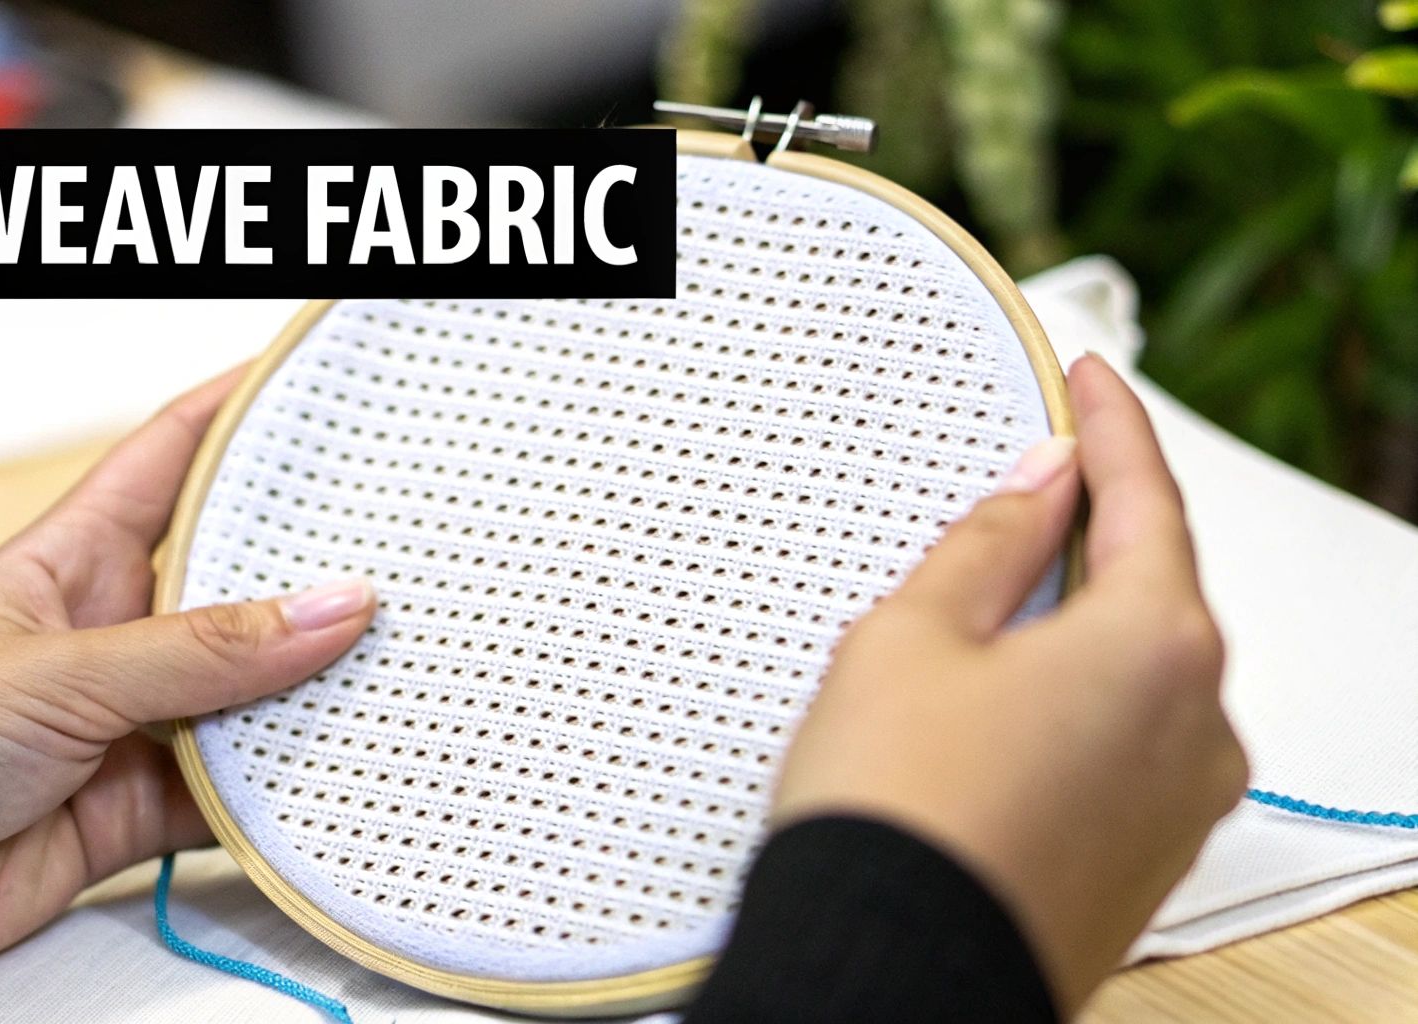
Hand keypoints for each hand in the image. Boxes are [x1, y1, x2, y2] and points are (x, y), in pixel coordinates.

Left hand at [0, 367, 376, 1006]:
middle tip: (409, 545)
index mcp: (74, 558)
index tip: (321, 380)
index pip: (174, 456)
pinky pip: (239, 788)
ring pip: (252, 691)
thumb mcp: (55, 673)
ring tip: (406, 658)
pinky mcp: (140, 806)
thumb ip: (201, 652)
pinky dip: (289, 788)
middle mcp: (115, 632)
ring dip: (314, 685)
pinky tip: (347, 767)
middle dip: (316, 562)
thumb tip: (333, 607)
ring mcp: (131, 722)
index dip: (244, 410)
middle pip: (238, 577)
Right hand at [771, 354, 1246, 1013]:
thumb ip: (988, 545)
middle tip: (1031, 487)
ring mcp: (1179, 805)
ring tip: (990, 613)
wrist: (890, 971)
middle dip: (1093, 532)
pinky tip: (1003, 711)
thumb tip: (1037, 486)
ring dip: (1081, 628)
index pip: (1146, 497)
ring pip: (1140, 676)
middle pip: (1155, 590)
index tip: (1090, 379)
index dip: (1111, 424)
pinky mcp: (1143, 862)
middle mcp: (1198, 728)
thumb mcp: (912, 637)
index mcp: (1156, 646)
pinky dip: (1077, 706)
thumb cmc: (896, 813)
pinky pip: (1126, 746)